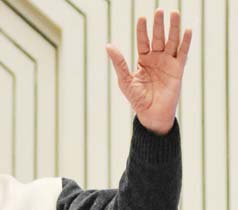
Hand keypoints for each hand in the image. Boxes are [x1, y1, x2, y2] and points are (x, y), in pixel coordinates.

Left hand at [107, 9, 191, 134]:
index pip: (143, 41)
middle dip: (159, 25)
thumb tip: (108, 45)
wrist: (151, 114)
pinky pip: (182, 54)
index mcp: (144, 60)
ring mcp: (168, 63)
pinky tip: (187, 30)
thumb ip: (119, 62)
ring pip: (172, 42)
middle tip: (160, 10)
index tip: (142, 18)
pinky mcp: (178, 70)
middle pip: (158, 38)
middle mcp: (157, 59)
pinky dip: (186, 42)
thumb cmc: (137, 99)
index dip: (142, 30)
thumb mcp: (125, 79)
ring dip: (173, 28)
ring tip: (174, 13)